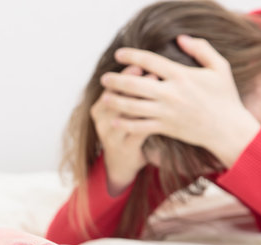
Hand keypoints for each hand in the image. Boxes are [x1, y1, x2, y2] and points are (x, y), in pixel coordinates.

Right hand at [90, 65, 151, 195]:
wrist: (120, 164)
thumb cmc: (125, 131)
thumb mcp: (117, 112)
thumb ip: (125, 92)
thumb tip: (140, 65)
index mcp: (98, 109)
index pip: (110, 87)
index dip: (124, 75)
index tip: (139, 64)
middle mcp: (101, 122)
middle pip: (116, 99)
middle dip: (133, 85)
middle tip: (151, 72)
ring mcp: (111, 136)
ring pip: (125, 115)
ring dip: (142, 102)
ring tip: (159, 91)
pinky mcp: (124, 148)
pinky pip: (137, 132)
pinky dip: (149, 121)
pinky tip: (162, 113)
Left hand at [100, 35, 260, 166]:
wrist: (227, 129)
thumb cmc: (225, 97)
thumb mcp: (220, 67)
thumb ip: (201, 49)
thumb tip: (181, 38)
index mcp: (181, 75)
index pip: (150, 61)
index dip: (131, 56)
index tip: (119, 54)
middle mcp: (170, 93)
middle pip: (134, 84)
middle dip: (116, 80)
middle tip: (105, 78)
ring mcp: (166, 112)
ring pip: (133, 106)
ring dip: (115, 101)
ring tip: (104, 98)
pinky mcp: (165, 127)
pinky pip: (139, 126)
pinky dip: (125, 124)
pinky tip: (114, 120)